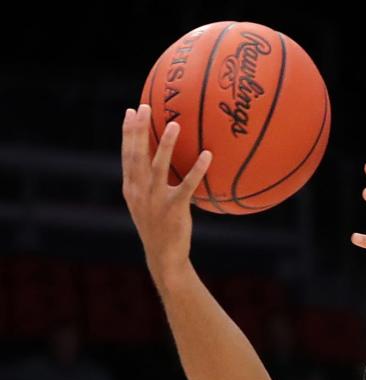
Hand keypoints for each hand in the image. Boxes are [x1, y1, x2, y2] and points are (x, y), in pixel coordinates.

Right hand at [120, 106, 211, 279]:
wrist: (164, 257)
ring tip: (175, 124)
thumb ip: (146, 183)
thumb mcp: (145, 205)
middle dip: (139, 129)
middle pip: (137, 154)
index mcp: (131, 188)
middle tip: (145, 107)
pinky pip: (187, 186)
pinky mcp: (174, 209)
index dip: (128, 132)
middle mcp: (140, 191)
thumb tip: (154, 162)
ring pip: (159, 166)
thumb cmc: (157, 229)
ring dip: (166, 144)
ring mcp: (156, 200)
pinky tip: (207, 155)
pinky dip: (197, 170)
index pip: (127, 155)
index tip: (130, 111)